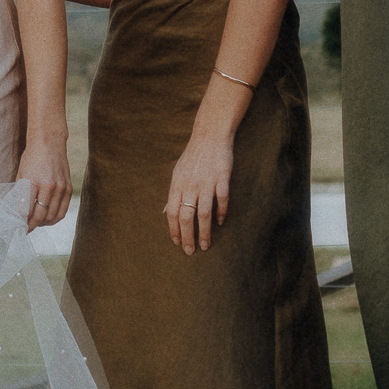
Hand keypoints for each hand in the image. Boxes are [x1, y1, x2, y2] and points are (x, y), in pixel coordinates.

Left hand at [16, 135, 72, 230]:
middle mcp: (49, 186)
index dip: (23, 222)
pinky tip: (48, 219)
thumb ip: (21, 193)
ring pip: (53, 216)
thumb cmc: (32, 157)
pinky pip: (63, 210)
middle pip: (41, 216)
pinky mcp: (69, 189)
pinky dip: (55, 218)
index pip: (28, 210)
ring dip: (43, 224)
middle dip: (32, 226)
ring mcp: (61, 188)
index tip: (19, 228)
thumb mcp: (21, 173)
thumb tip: (18, 212)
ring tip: (36, 224)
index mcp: (34, 181)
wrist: (49, 143)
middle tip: (26, 229)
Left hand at [164, 131, 230, 254]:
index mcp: (177, 184)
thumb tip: (166, 213)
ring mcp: (206, 182)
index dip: (174, 229)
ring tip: (205, 245)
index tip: (176, 243)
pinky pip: (221, 199)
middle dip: (187, 236)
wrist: (209, 136)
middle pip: (187, 216)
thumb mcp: (178, 173)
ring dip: (204, 231)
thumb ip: (174, 194)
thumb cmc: (193, 157)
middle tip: (189, 251)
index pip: (173, 212)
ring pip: (203, 213)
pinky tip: (220, 222)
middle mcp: (190, 185)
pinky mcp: (222, 178)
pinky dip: (221, 212)